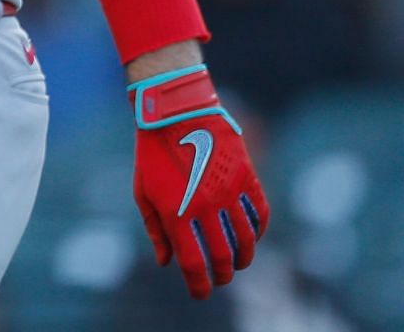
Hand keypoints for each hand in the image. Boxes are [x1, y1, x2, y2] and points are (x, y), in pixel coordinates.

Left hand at [128, 65, 268, 298]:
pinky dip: (258, 231)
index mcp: (177, 213)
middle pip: (222, 257)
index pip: (194, 264)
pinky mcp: (246, 177)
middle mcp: (206, 207)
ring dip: (243, 257)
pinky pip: (260, 213)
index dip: (199, 285)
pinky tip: (252, 237)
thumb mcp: (143, 191)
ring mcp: (229, 192)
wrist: (175, 110)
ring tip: (237, 263)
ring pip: (246, 239)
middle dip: (222, 275)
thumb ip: (155, 229)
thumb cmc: (153, 151)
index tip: (201, 294)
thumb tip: (165, 262)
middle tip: (220, 280)